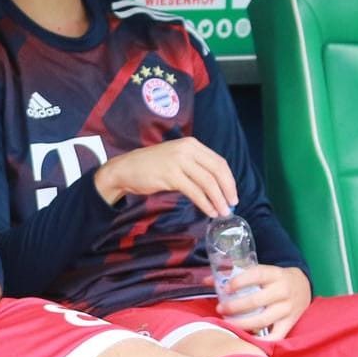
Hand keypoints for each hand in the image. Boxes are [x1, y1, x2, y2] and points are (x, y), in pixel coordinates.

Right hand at [94, 136, 238, 216]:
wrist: (125, 169)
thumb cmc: (150, 166)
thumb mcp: (176, 158)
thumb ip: (194, 165)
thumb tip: (215, 184)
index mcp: (191, 144)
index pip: (218, 161)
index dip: (229, 179)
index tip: (232, 193)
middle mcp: (187, 149)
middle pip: (217, 170)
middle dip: (227, 189)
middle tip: (232, 204)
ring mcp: (179, 161)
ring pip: (207, 182)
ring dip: (218, 199)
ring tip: (222, 212)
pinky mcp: (171, 176)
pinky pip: (195, 191)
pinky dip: (205, 203)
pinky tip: (209, 211)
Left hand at [212, 264, 310, 339]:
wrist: (302, 285)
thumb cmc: (274, 279)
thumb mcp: (261, 272)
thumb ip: (235, 276)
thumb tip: (207, 281)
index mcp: (275, 274)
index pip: (257, 275)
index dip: (239, 282)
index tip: (224, 288)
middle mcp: (283, 290)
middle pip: (256, 301)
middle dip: (235, 306)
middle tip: (220, 309)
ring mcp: (288, 308)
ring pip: (263, 319)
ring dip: (242, 323)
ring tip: (227, 323)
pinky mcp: (290, 323)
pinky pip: (275, 336)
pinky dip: (260, 340)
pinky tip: (245, 338)